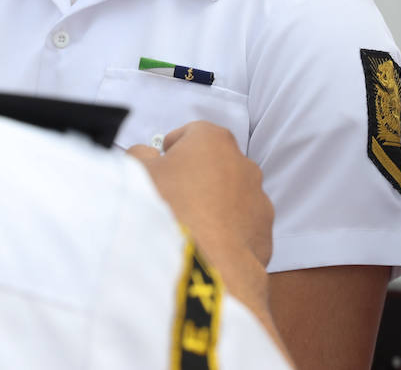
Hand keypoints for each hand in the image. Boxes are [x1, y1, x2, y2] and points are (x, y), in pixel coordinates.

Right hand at [128, 121, 273, 270]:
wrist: (200, 268)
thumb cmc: (166, 210)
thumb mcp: (135, 173)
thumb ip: (140, 156)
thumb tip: (147, 157)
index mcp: (213, 141)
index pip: (193, 133)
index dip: (175, 147)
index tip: (162, 164)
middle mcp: (244, 166)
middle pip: (216, 165)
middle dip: (197, 178)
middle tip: (172, 200)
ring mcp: (259, 203)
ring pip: (232, 199)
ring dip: (215, 208)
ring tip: (189, 231)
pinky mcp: (265, 237)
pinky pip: (242, 230)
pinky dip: (227, 236)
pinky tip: (205, 251)